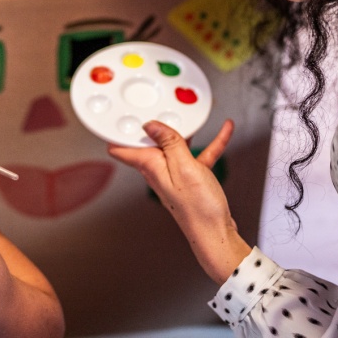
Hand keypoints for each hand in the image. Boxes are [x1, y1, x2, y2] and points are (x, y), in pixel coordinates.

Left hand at [108, 119, 250, 284]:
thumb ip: (169, 143)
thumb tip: (151, 125)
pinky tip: (224, 131)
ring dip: (185, 131)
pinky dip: (210, 143)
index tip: (113, 115)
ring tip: (191, 114)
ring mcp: (175, 175)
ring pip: (176, 146)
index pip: (122, 148)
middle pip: (151, 142)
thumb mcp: (184, 166)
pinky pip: (199, 156)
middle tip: (155, 105)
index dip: (115, 131)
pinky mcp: (192, 179)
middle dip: (153, 124)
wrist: (216, 233)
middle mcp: (159, 171)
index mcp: (151, 166)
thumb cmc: (198, 208)